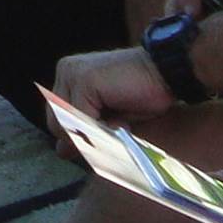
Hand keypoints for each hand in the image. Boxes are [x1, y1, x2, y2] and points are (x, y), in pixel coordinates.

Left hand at [51, 43, 176, 133]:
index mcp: (68, 76)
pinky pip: (80, 118)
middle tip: (115, 132)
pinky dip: (101, 128)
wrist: (168, 74)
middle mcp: (66, 71)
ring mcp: (72, 74)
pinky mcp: (84, 80)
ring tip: (121, 125)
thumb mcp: (108, 117)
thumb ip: (83, 130)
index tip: (104, 141)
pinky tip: (123, 121)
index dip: (76, 137)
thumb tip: (61, 151)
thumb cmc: (143, 95)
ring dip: (94, 133)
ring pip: (66, 123)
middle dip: (82, 137)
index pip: (56, 118)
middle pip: (55, 122)